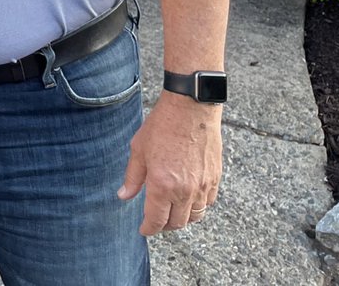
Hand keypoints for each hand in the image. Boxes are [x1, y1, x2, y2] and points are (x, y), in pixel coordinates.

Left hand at [118, 91, 222, 234]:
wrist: (190, 109)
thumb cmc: (162, 126)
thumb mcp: (139, 150)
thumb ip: (133, 177)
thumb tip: (123, 196)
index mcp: (162, 185)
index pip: (156, 220)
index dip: (148, 228)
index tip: (144, 230)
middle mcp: (184, 191)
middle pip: (177, 223)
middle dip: (164, 226)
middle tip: (155, 221)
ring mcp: (202, 186)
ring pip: (195, 216)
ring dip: (183, 218)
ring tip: (171, 212)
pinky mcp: (215, 178)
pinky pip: (207, 203)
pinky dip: (198, 207)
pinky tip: (188, 199)